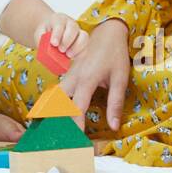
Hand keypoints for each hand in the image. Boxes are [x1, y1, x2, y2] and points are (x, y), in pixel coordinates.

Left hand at [33, 13, 89, 62]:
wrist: (50, 31)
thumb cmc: (45, 32)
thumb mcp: (40, 34)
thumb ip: (42, 39)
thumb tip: (48, 49)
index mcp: (58, 19)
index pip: (59, 24)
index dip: (57, 34)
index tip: (54, 43)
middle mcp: (70, 23)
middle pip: (73, 28)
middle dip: (67, 40)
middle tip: (60, 50)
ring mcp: (78, 32)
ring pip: (84, 36)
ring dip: (77, 47)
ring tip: (68, 55)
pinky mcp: (82, 42)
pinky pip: (85, 47)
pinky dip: (80, 54)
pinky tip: (72, 58)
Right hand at [59, 18, 131, 132]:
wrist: (108, 32)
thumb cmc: (115, 55)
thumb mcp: (120, 79)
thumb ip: (115, 103)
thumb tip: (114, 126)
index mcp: (86, 79)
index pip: (77, 107)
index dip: (76, 125)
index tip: (76, 140)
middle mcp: (73, 77)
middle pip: (58, 101)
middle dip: (56, 119)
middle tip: (58, 137)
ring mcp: (69, 73)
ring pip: (55, 95)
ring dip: (52, 110)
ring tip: (51, 128)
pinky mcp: (69, 73)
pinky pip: (58, 89)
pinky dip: (55, 102)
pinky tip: (55, 112)